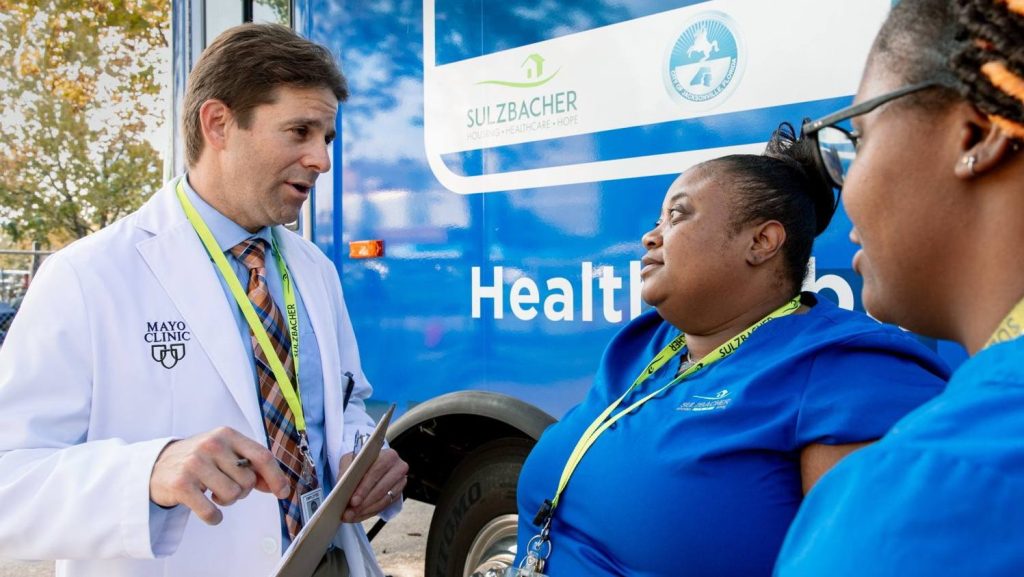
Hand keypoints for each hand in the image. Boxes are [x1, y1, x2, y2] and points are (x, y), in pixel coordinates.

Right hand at [149, 426, 290, 524]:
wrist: (157, 466)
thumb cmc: (199, 460)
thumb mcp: (225, 454)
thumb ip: (251, 466)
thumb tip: (279, 485)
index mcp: (227, 434)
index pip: (262, 456)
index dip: (276, 477)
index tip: (283, 492)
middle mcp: (212, 445)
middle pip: (248, 481)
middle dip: (242, 491)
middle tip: (225, 486)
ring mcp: (195, 464)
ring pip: (232, 496)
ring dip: (227, 502)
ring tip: (213, 493)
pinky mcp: (181, 484)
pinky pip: (211, 512)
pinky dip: (214, 517)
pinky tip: (208, 510)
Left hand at [338, 448, 407, 522]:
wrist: (373, 465)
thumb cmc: (361, 462)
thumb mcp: (351, 460)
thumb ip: (346, 470)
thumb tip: (341, 486)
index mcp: (388, 456)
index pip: (376, 472)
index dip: (364, 488)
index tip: (353, 501)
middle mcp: (398, 468)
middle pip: (381, 489)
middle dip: (364, 503)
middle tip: (350, 512)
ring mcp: (400, 482)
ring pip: (383, 500)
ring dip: (366, 510)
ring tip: (351, 516)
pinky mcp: (398, 494)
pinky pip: (384, 506)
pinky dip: (370, 512)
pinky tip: (358, 515)